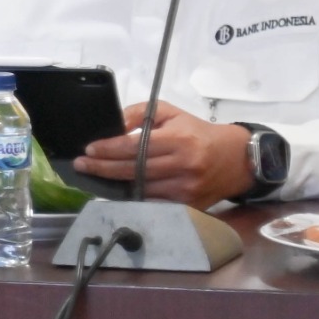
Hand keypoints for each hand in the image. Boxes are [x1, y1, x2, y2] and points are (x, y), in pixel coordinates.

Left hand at [73, 102, 253, 207]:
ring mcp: (186, 189)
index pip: (136, 146)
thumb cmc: (198, 133)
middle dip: (103, 168)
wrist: (236, 159)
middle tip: (82, 165)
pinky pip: (154, 203)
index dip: (109, 149)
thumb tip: (115, 124)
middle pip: (134, 170)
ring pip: (141, 189)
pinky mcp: (188, 205)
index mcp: (179, 140)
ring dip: (114, 184)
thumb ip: (141, 113)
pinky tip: (117, 191)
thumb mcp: (172, 113)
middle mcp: (182, 166)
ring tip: (94, 177)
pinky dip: (134, 197)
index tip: (90, 150)